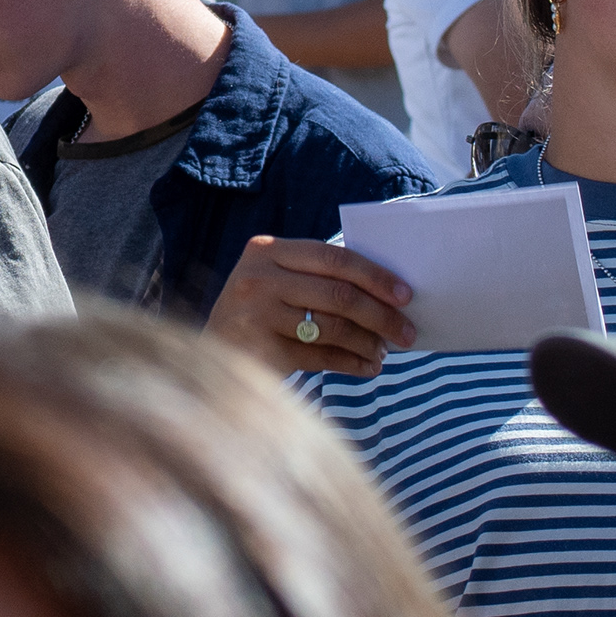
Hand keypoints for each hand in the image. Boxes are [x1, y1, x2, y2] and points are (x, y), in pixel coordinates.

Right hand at [201, 236, 414, 377]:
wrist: (208, 353)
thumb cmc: (259, 314)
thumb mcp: (279, 282)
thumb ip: (319, 278)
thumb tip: (387, 293)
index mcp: (266, 250)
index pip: (333, 256)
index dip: (375, 275)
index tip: (406, 294)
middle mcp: (258, 277)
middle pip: (338, 293)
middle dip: (381, 315)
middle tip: (407, 332)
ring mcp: (256, 314)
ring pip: (333, 326)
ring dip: (368, 342)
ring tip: (384, 352)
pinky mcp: (260, 349)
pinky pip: (320, 355)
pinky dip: (351, 362)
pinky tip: (367, 367)